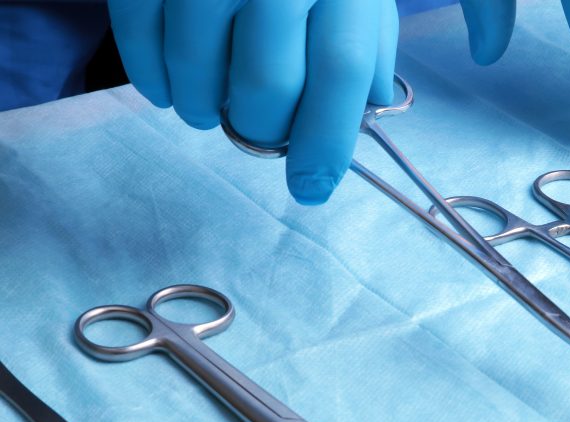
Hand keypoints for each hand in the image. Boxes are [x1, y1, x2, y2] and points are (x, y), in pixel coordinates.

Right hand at [108, 0, 397, 203]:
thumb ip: (379, 38)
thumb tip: (375, 104)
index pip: (341, 71)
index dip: (326, 142)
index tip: (311, 188)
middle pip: (268, 82)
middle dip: (262, 130)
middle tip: (258, 132)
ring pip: (199, 67)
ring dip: (203, 111)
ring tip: (210, 111)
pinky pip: (141, 34)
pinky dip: (152, 79)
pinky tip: (167, 88)